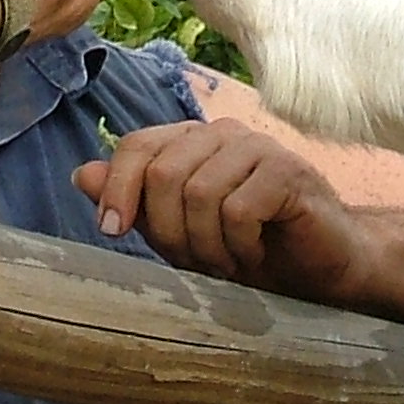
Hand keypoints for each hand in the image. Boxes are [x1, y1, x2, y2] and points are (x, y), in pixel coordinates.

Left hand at [74, 119, 374, 306]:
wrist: (322, 270)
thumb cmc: (251, 250)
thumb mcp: (180, 233)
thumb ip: (137, 201)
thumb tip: (81, 174)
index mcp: (194, 141)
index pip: (138, 145)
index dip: (117, 188)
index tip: (111, 231)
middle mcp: (224, 134)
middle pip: (164, 172)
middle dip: (170, 231)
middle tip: (196, 263)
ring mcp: (259, 148)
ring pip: (200, 192)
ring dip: (206, 244)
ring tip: (228, 263)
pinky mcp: (288, 171)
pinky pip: (238, 209)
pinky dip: (238, 245)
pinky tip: (254, 255)